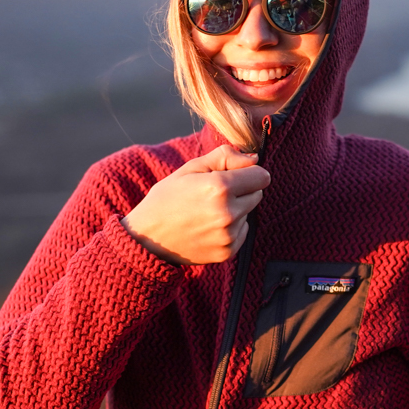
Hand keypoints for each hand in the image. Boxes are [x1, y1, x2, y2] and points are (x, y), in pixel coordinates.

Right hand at [122, 145, 269, 265]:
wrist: (147, 237)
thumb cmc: (167, 198)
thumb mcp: (191, 168)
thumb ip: (225, 157)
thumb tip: (255, 158)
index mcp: (220, 187)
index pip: (262, 176)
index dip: (249, 172)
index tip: (235, 175)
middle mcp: (228, 213)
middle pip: (257, 195)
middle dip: (242, 191)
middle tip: (214, 194)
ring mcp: (229, 235)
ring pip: (248, 214)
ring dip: (236, 210)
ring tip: (207, 212)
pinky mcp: (228, 252)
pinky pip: (242, 232)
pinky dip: (231, 228)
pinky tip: (208, 227)